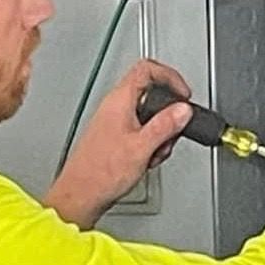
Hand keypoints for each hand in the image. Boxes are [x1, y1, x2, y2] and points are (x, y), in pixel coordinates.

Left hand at [45, 59, 191, 228]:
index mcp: (119, 100)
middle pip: (150, 92)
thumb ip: (165, 125)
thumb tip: (183, 109)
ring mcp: (113, 121)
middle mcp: (114, 106)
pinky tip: (147, 159)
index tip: (183, 95)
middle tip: (174, 129)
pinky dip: (150, 142)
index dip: (170, 77)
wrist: (81, 194)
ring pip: (147, 114)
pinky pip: (139, 130)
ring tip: (157, 150)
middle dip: (168, 112)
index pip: (147, 69)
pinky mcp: (114, 137)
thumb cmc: (101, 173)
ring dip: (160, 132)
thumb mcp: (142, 147)